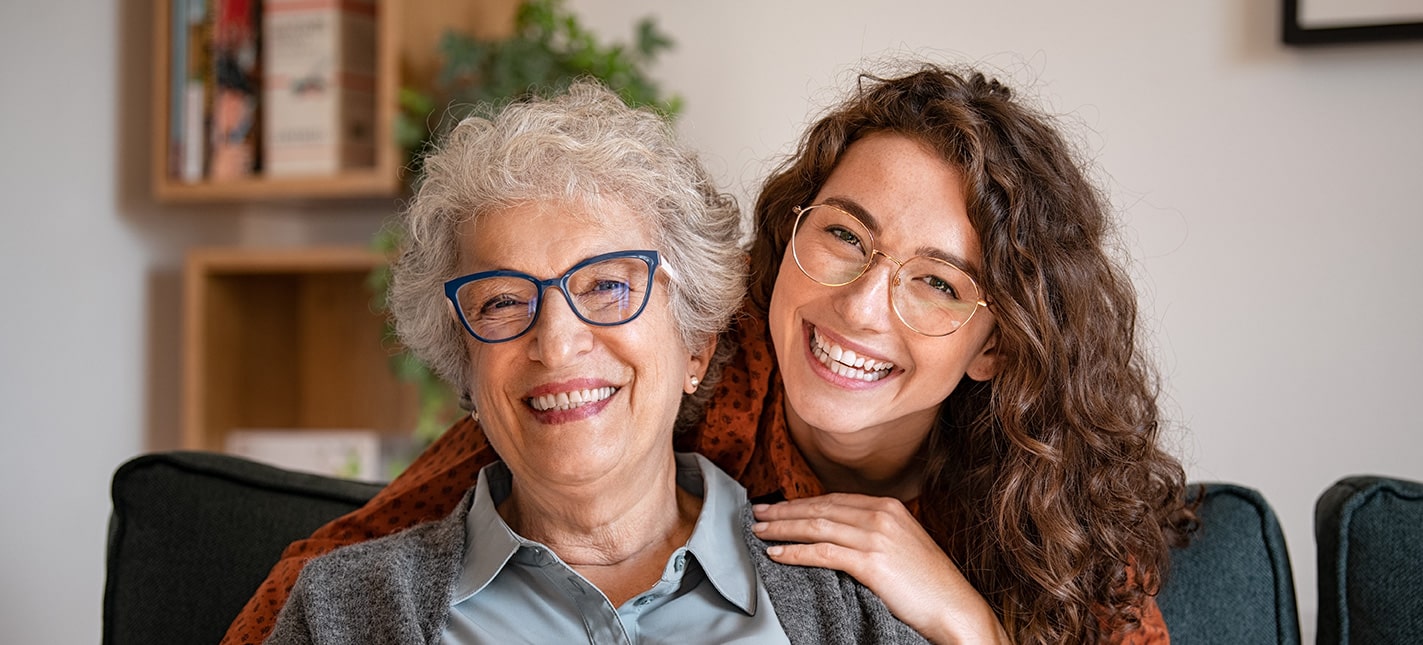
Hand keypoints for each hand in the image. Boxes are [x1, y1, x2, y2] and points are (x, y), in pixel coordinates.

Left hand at [752, 493, 1009, 643]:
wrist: (954, 606)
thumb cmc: (928, 584)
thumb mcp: (902, 544)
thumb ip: (873, 532)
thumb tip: (838, 533)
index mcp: (889, 506)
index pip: (833, 499)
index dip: (801, 502)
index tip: (778, 506)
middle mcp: (881, 514)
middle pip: (820, 508)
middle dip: (784, 510)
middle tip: (757, 512)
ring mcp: (876, 536)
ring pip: (816, 526)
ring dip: (782, 528)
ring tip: (759, 531)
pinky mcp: (871, 561)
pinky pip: (822, 552)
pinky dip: (795, 552)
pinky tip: (777, 554)